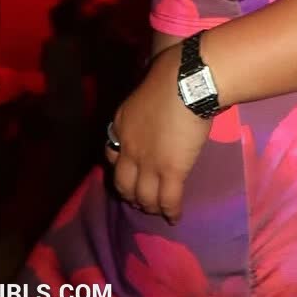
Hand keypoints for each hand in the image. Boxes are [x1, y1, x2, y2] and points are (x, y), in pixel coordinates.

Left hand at [104, 45, 211, 224]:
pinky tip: (174, 217)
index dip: (120, 169)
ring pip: (144, 197)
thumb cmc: (170, 78)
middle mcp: (129, 149)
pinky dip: (171, 211)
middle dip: (132, 196)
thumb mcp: (144, 94)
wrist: (184, 83)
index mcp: (121, 126)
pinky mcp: (171, 171)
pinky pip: (168, 200)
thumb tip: (157, 114)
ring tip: (158, 210)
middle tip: (141, 200)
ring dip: (151, 207)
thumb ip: (144, 112)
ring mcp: (149, 163)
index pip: (112, 156)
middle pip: (124, 184)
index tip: (129, 174)